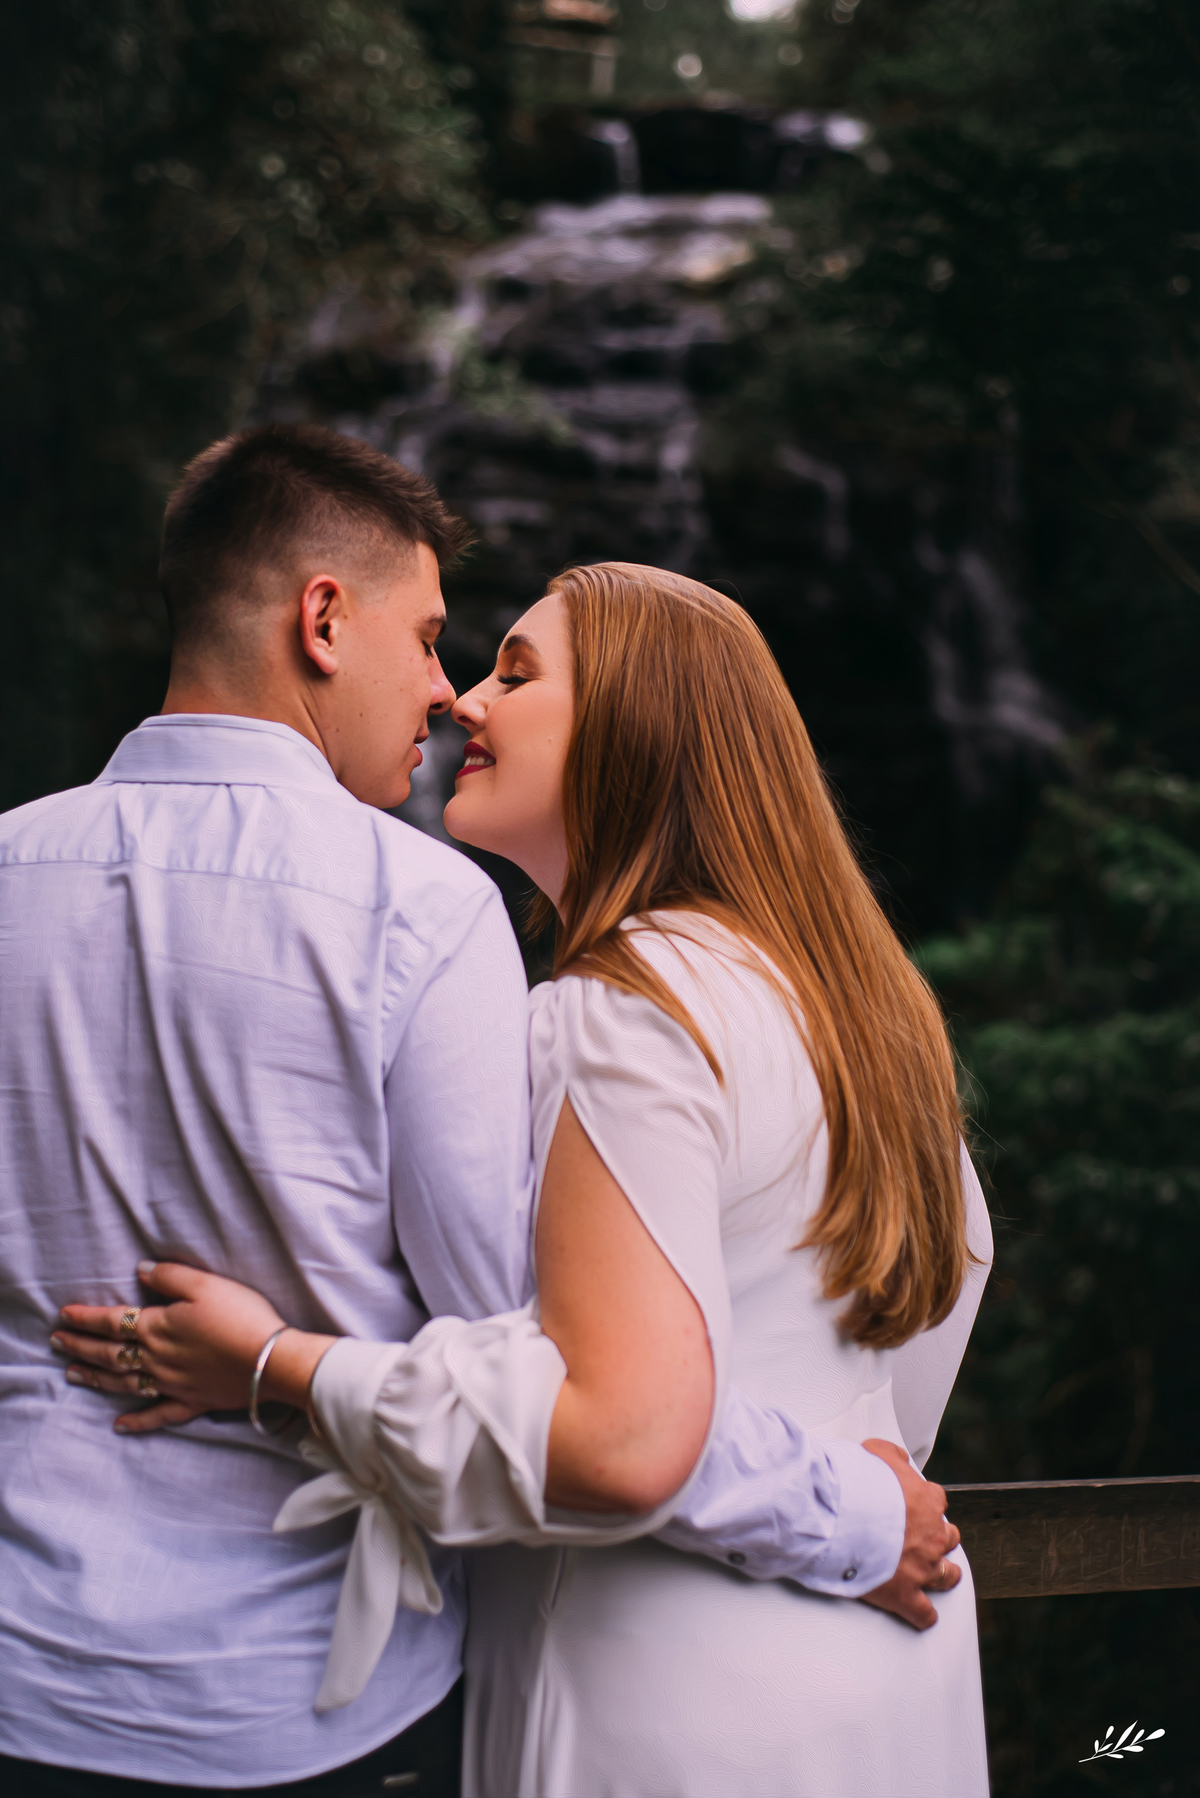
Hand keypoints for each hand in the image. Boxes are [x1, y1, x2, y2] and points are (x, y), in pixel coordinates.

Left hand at [51, 1261, 289, 1434]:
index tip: (63, 1315)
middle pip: (109, 1354)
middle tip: (57, 1342)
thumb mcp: (206, 1283)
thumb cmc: (241, 1316)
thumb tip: (141, 1271)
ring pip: (123, 1383)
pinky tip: (119, 1425)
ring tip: (73, 1374)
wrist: (271, 1359)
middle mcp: (156, 1360)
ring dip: (95, 1379)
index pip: (111, 1322)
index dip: (86, 1318)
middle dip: (80, 1347)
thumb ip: (170, 1276)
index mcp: (157, 1328)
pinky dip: (137, 1421)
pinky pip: (157, 1415)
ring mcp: (172, 1384)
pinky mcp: (192, 1402)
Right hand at [857, 1438, 962, 1630]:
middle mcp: (930, 1536)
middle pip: (948, 1538)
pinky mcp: (905, 1595)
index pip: (937, 1500)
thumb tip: (900, 1458)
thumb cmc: (855, 1485)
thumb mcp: (875, 1454)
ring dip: (945, 1575)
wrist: (840, 1518)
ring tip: (942, 1577)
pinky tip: (924, 1616)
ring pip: (947, 1576)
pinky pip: (923, 1613)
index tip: (918, 1507)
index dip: (927, 1504)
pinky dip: (924, 1616)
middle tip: (927, 1539)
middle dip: (939, 1538)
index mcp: (925, 1501)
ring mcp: (921, 1567)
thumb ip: (893, 1456)